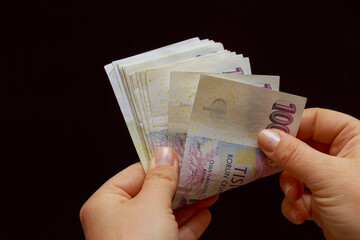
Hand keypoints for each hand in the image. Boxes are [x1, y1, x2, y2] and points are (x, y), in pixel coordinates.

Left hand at [80, 147, 217, 239]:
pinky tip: (205, 213)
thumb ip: (161, 178)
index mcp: (106, 203)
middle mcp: (118, 220)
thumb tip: (166, 153)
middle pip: (153, 193)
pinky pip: (173, 233)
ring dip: (189, 203)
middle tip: (200, 170)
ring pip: (166, 214)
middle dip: (179, 185)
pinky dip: (190, 224)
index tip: (181, 152)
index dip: (160, 162)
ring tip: (209, 189)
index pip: (136, 173)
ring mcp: (136, 238)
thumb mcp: (151, 206)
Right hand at [258, 108, 359, 239]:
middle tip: (270, 165)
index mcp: (354, 139)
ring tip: (295, 198)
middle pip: (300, 146)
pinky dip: (294, 204)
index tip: (266, 134)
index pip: (314, 120)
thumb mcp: (328, 178)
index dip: (289, 125)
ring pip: (296, 171)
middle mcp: (343, 156)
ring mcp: (333, 179)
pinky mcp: (325, 200)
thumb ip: (294, 155)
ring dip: (290, 187)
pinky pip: (299, 193)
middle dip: (287, 164)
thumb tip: (267, 137)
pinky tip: (301, 213)